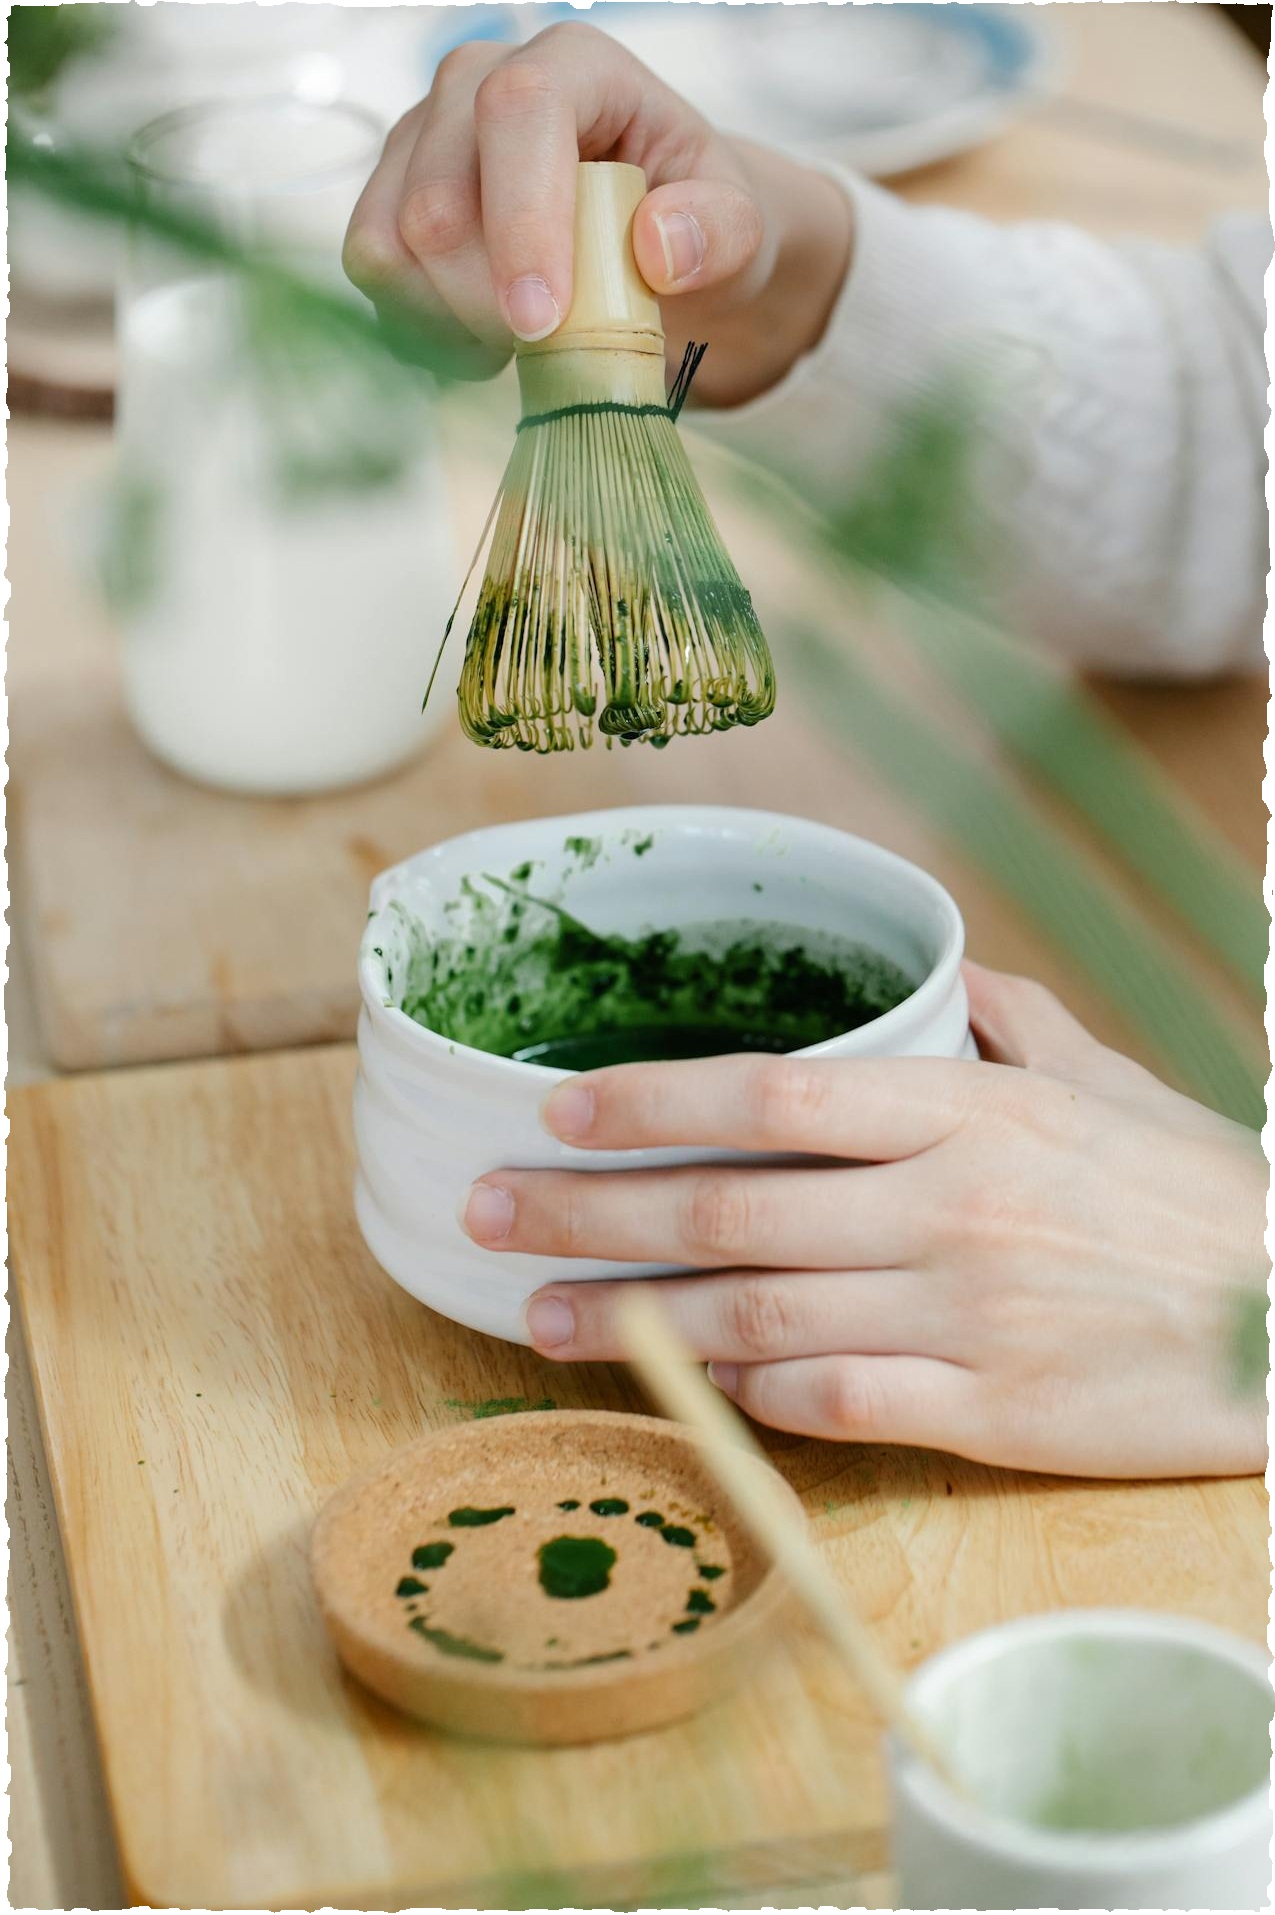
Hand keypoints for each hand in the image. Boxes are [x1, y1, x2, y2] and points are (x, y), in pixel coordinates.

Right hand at [343, 21, 852, 404]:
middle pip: (433, 195)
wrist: (650, 246)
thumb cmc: (692, 224)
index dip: (521, 220)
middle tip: (546, 345)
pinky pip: (373, 274)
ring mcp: (423, 139)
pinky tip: (482, 342)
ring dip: (448, 319)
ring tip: (516, 344)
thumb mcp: (740, 228)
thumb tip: (659, 248)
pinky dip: (423, 328)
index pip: (519, 111)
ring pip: (386, 241)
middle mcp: (477, 83)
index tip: (542, 320)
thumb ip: (720, 232)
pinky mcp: (390, 197)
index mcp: (573, 67)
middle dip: (484, 298)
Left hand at [462, 963, 1267, 1478]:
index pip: (773, 1091)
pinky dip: (744, 1394)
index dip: (649, 1101)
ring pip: (756, 1313)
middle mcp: (950, 1206)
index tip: (557, 1112)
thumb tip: (932, 969)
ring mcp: (966, 1315)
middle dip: (588, 1211)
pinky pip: (834, 1403)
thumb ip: (1008, 1019)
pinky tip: (676, 1383)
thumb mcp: (1110, 1080)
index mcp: (970, 1109)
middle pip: (730, 1208)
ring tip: (533, 1312)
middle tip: (486, 1214)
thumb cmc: (1198, 1194)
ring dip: (628, 1317)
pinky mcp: (992, 1414)